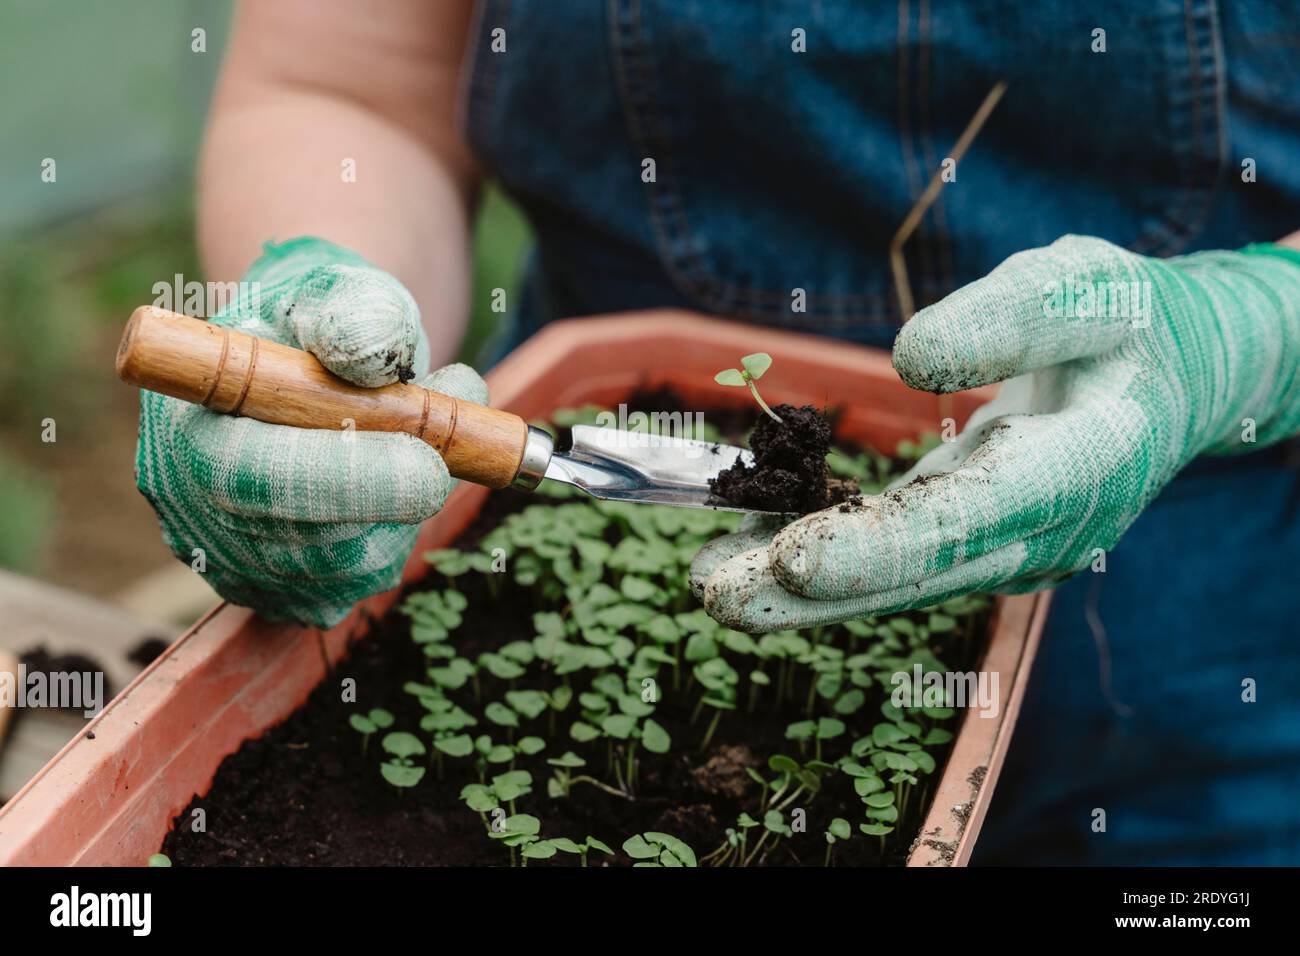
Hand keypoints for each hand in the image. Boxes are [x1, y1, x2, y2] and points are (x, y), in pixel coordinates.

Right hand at [136, 238, 485, 626]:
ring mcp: (233, 559)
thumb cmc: (318, 320)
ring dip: (405, 510)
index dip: (350, 476)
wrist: (309, 358)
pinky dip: (397, 530)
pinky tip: (397, 477)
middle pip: (304, 541)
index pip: (256, 476)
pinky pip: (359, 579)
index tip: (430, 461)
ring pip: (346, 566)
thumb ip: (353, 309)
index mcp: (186, 424)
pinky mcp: (281, 590)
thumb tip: (364, 348)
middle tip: (447, 450)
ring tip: (425, 438)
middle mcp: (193, 506)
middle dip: (393, 498)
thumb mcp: (335, 289)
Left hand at [692, 235, 1299, 630]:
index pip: (976, 514)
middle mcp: (1050, 526)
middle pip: (923, 568)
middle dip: (818, 587)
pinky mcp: (984, 538)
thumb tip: (912, 357)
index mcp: (1086, 461)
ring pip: (905, 578)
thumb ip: (1012, 317)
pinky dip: (834, 558)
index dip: (883, 543)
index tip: (796, 558)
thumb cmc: (1134, 321)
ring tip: (714, 584)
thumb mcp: (1088, 288)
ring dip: (808, 589)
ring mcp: (1017, 545)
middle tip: (719, 594)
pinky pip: (904, 556)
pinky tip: (755, 553)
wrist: (1179, 380)